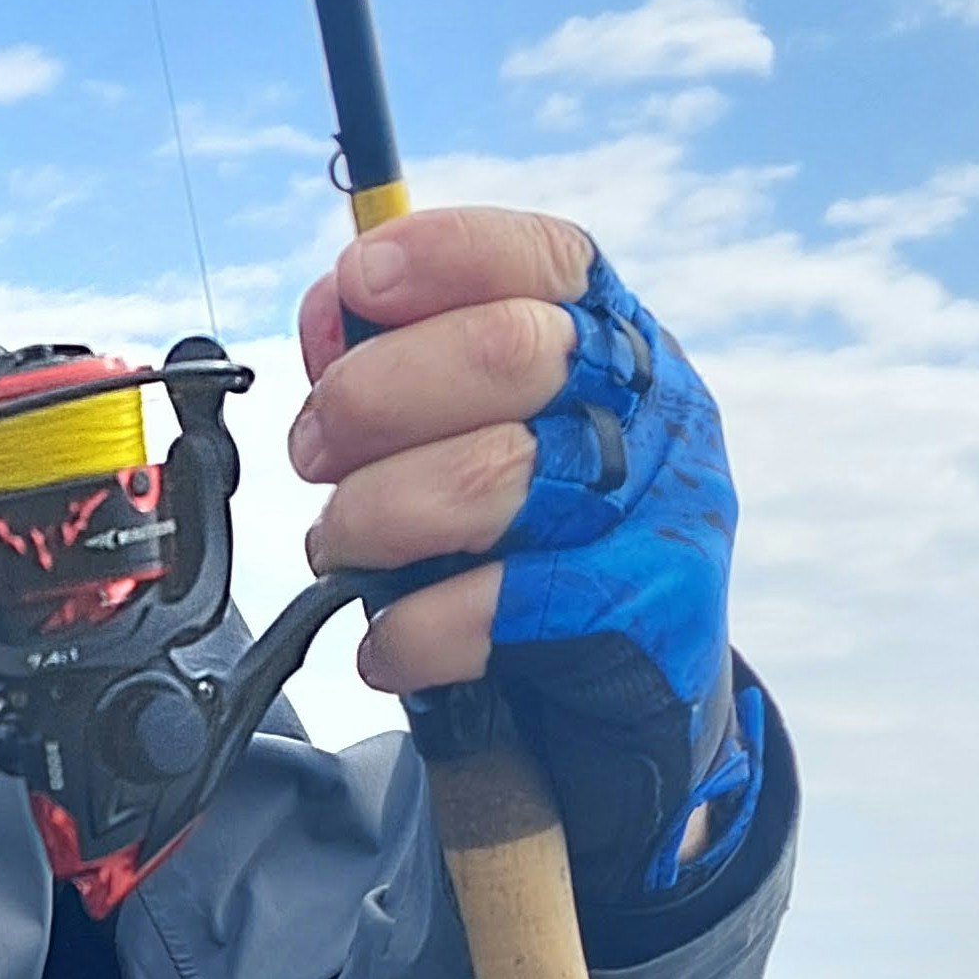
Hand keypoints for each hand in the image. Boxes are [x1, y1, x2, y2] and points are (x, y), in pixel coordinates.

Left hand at [288, 206, 758, 908]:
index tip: (356, 283)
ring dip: (377, 514)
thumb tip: (336, 311)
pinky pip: (502, 605)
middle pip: (511, 351)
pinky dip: (412, 632)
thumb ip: (404, 373)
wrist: (626, 722)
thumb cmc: (529, 563)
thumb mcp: (470, 449)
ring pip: (495, 475)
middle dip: (375, 397)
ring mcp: (664, 507)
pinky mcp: (649, 612)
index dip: (445, 256)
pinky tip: (390, 646)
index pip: (547, 260)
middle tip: (314, 450)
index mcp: (613, 346)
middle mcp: (654, 410)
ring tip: (340, 548)